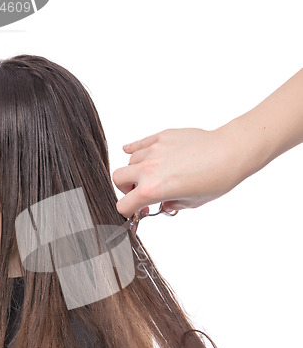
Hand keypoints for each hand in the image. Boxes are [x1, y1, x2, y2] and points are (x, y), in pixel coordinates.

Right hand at [113, 127, 243, 218]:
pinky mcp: (162, 136)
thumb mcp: (191, 203)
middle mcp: (148, 169)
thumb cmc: (216, 179)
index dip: (129, 211)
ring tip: (151, 175)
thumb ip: (170, 203)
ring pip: (130, 161)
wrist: (230, 153)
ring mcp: (154, 150)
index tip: (139, 210)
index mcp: (153, 190)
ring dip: (135, 171)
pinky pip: (139, 144)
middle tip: (140, 192)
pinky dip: (134, 150)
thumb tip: (163, 203)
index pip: (124, 205)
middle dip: (126, 189)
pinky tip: (133, 152)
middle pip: (118, 179)